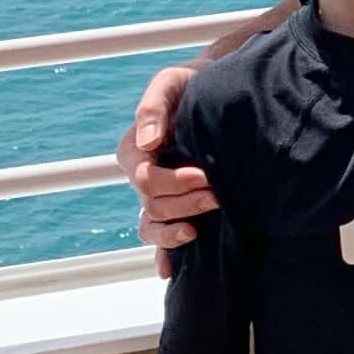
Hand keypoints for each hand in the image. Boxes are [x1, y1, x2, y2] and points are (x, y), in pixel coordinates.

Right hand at [120, 60, 214, 257]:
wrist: (219, 91)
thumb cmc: (192, 84)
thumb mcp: (171, 83)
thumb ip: (154, 107)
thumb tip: (148, 143)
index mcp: (134, 149)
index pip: (145, 179)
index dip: (174, 183)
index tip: (206, 175)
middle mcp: (142, 175)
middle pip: (153, 205)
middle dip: (186, 203)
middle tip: (219, 194)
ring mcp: (157, 195)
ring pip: (152, 226)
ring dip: (176, 231)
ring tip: (202, 226)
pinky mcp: (176, 206)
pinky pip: (160, 238)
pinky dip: (163, 255)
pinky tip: (169, 270)